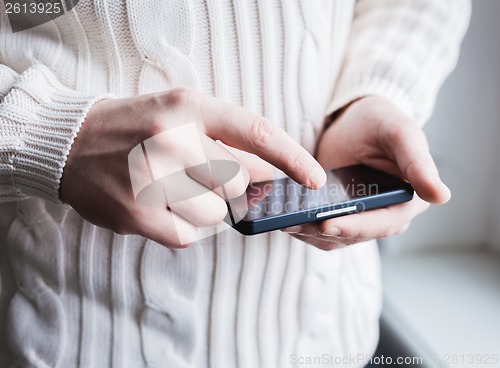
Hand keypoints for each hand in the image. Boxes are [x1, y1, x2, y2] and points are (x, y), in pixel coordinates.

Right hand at [60, 88, 325, 247]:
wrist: (68, 142)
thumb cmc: (134, 128)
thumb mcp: (180, 115)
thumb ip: (224, 141)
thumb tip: (267, 172)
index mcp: (189, 107)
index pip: (256, 131)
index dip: (292, 157)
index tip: (315, 178)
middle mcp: (173, 138)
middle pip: (237, 183)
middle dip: (225, 186)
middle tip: (195, 177)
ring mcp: (153, 177)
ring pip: (216, 214)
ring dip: (201, 209)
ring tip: (170, 191)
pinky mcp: (137, 213)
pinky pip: (188, 236)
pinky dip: (180, 227)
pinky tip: (156, 207)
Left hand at [282, 96, 450, 249]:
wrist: (352, 122)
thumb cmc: (379, 121)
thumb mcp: (399, 132)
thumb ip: (417, 161)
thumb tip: (441, 195)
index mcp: (410, 198)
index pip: (383, 223)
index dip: (356, 226)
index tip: (327, 224)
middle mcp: (388, 215)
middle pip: (356, 236)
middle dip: (325, 232)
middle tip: (294, 225)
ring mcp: (362, 219)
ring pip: (337, 239)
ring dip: (310, 234)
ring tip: (284, 223)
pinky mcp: (340, 217)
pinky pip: (322, 231)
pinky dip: (305, 229)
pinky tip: (287, 220)